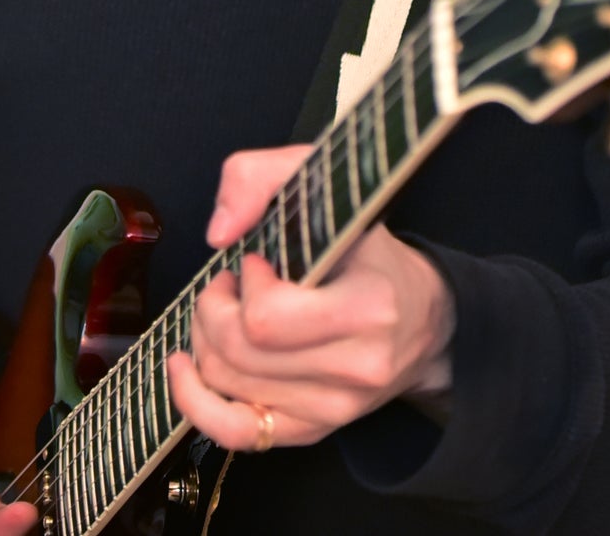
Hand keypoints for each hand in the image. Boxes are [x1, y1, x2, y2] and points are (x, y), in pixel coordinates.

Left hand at [165, 145, 455, 451]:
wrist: (423, 318)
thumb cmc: (371, 253)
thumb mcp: (329, 189)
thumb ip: (264, 176)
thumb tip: (220, 231)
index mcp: (369, 308)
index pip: (267, 319)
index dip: (245, 285)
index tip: (258, 262)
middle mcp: (356, 368)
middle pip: (239, 352)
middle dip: (214, 309)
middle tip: (230, 284)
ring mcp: (334, 408)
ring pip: (228, 382)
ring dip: (206, 339)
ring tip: (227, 311)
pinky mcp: (313, 430)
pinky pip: (235, 432)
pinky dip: (195, 402)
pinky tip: (186, 368)